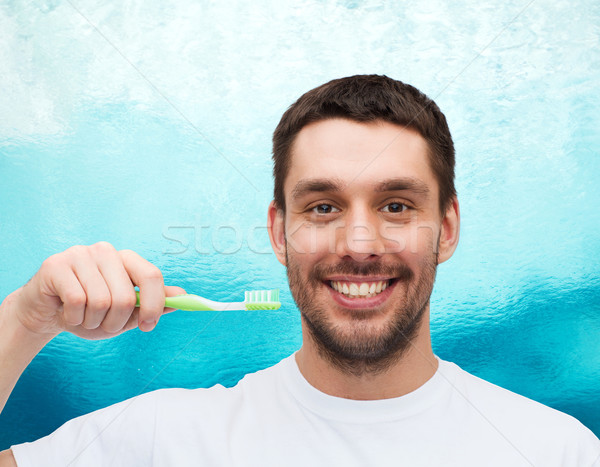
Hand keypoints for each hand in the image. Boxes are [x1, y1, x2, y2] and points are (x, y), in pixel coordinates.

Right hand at [11, 242, 184, 339]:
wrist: (46, 313)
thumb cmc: (89, 312)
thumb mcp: (125, 313)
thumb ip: (153, 304)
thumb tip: (182, 296)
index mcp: (126, 259)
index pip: (151, 275)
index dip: (155, 304)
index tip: (149, 326)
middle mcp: (106, 251)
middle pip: (126, 296)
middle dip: (116, 322)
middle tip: (103, 325)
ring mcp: (80, 254)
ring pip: (101, 301)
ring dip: (92, 322)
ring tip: (83, 318)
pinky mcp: (56, 265)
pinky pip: (77, 301)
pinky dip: (74, 318)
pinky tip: (67, 313)